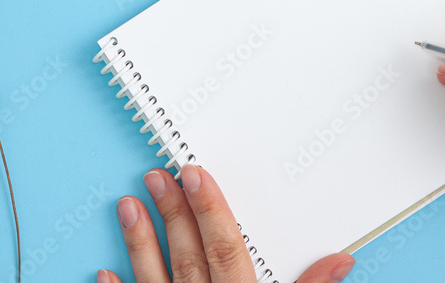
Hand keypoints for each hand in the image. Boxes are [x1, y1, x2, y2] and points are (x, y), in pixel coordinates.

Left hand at [100, 165, 354, 282]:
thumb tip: (342, 259)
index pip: (226, 251)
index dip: (211, 212)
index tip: (195, 173)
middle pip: (190, 258)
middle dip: (175, 214)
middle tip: (157, 174)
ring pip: (155, 280)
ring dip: (140, 243)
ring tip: (127, 203)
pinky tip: (102, 271)